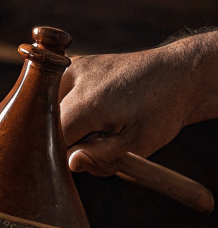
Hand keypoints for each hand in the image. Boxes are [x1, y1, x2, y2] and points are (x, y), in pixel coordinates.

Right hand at [59, 32, 217, 174]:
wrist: (178, 74)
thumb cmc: (162, 111)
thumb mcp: (139, 144)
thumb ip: (100, 157)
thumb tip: (69, 164)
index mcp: (87, 104)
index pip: (54, 141)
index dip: (67, 155)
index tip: (89, 156)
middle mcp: (72, 81)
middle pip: (49, 125)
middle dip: (69, 139)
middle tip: (101, 138)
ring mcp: (71, 68)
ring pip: (48, 109)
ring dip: (64, 122)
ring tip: (98, 122)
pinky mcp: (73, 64)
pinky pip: (55, 93)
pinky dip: (66, 106)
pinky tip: (91, 108)